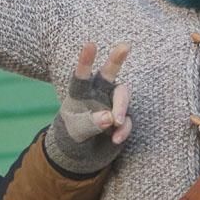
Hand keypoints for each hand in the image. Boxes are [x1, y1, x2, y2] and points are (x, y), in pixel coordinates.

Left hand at [44, 42, 132, 175]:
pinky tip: (115, 139)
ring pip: (123, 97)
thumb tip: (111, 118)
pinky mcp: (123, 119)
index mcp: (80, 93)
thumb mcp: (76, 132)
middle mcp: (98, 94)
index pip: (82, 76)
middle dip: (116, 59)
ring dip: (121, 108)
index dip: (86, 61)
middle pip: (109, 73)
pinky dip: (123, 130)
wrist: (81, 155)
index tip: (90, 45)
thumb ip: (91, 123)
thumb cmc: (72, 136)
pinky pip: (128, 121)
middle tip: (125, 46)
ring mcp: (112, 105)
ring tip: (116, 122)